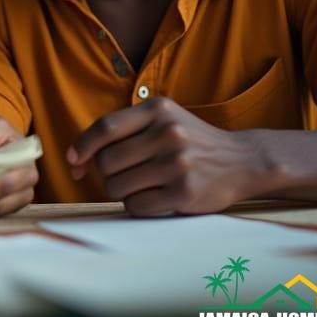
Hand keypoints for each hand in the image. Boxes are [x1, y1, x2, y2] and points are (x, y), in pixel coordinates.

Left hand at [66, 98, 257, 215]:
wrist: (243, 160)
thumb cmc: (190, 141)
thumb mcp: (163, 118)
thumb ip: (124, 130)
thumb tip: (76, 159)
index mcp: (157, 109)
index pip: (105, 128)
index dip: (82, 147)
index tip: (73, 161)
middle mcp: (167, 133)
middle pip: (107, 162)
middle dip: (106, 173)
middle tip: (123, 175)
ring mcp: (177, 163)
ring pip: (118, 187)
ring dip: (121, 191)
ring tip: (141, 185)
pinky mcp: (186, 193)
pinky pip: (138, 206)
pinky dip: (137, 206)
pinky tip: (153, 198)